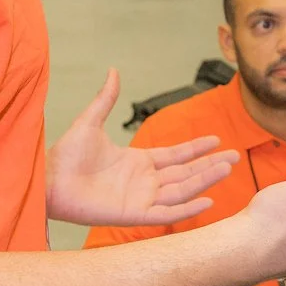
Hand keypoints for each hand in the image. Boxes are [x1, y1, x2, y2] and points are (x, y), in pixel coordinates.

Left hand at [45, 69, 238, 226]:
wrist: (50, 179)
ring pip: (182, 190)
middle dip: (210, 165)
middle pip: (186, 172)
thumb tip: (114, 71)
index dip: (196, 149)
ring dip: (205, 180)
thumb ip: (106, 99)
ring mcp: (141, 198)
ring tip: (227, 169)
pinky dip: (188, 208)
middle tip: (234, 157)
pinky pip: (167, 213)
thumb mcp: (91, 122)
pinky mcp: (134, 215)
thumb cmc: (66, 154)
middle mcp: (144, 181)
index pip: (175, 155)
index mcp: (138, 161)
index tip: (217, 140)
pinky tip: (208, 200)